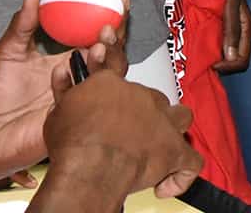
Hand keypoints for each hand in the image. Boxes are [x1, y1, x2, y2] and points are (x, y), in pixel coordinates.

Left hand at [0, 0, 127, 184]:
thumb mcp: (8, 52)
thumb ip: (22, 25)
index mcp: (68, 57)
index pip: (97, 34)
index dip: (114, 17)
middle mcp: (78, 77)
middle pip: (111, 55)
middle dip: (116, 40)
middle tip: (106, 29)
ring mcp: (79, 98)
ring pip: (106, 78)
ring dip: (105, 60)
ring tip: (95, 48)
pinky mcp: (72, 119)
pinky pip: (82, 101)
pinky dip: (74, 82)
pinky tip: (59, 71)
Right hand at [43, 70, 202, 201]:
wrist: (89, 166)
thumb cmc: (72, 143)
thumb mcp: (59, 110)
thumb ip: (67, 92)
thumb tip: (65, 76)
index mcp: (113, 83)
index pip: (118, 65)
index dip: (116, 68)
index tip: (111, 82)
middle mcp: (141, 97)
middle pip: (152, 97)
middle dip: (144, 111)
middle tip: (129, 129)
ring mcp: (161, 123)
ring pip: (181, 116)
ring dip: (173, 128)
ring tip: (160, 142)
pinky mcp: (172, 152)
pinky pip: (191, 162)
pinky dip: (182, 175)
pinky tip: (165, 185)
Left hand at [174, 0, 250, 71]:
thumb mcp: (229, 1)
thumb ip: (232, 28)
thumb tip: (232, 57)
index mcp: (244, 25)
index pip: (242, 58)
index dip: (229, 66)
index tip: (212, 65)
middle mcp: (232, 28)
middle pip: (229, 58)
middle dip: (217, 63)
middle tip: (201, 62)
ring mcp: (218, 24)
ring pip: (215, 51)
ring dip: (205, 55)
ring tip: (193, 54)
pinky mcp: (204, 20)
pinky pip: (202, 40)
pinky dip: (196, 45)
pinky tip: (187, 43)